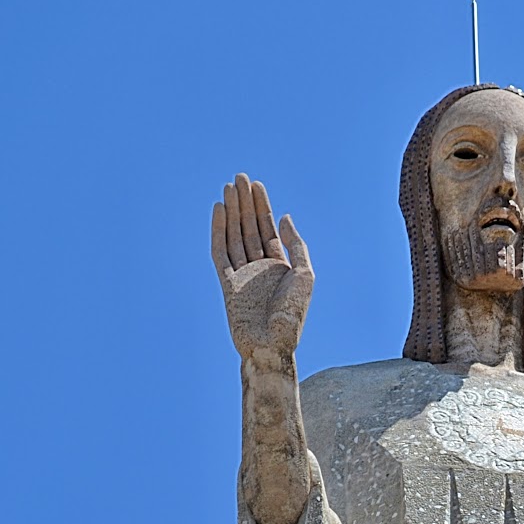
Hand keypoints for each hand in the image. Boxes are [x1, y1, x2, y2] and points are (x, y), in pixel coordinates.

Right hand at [211, 175, 313, 360]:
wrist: (272, 346)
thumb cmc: (292, 315)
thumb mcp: (305, 275)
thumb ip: (296, 244)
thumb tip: (285, 216)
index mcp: (279, 268)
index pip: (267, 231)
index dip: (262, 208)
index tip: (256, 185)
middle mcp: (259, 270)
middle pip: (249, 229)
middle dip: (245, 204)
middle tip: (239, 178)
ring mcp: (242, 276)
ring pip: (235, 237)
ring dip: (232, 212)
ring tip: (229, 188)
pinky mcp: (227, 285)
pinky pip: (220, 253)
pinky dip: (219, 232)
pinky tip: (220, 212)